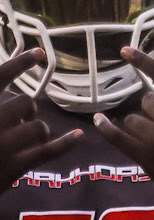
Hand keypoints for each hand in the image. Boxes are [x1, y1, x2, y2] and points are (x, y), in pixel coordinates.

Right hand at [0, 50, 81, 187]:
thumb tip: (10, 91)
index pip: (0, 76)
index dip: (20, 63)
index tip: (38, 53)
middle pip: (25, 103)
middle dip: (28, 110)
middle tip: (20, 120)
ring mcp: (4, 145)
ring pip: (38, 127)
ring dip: (37, 130)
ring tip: (25, 138)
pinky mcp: (15, 166)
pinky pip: (47, 152)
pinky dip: (66, 143)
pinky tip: (79, 135)